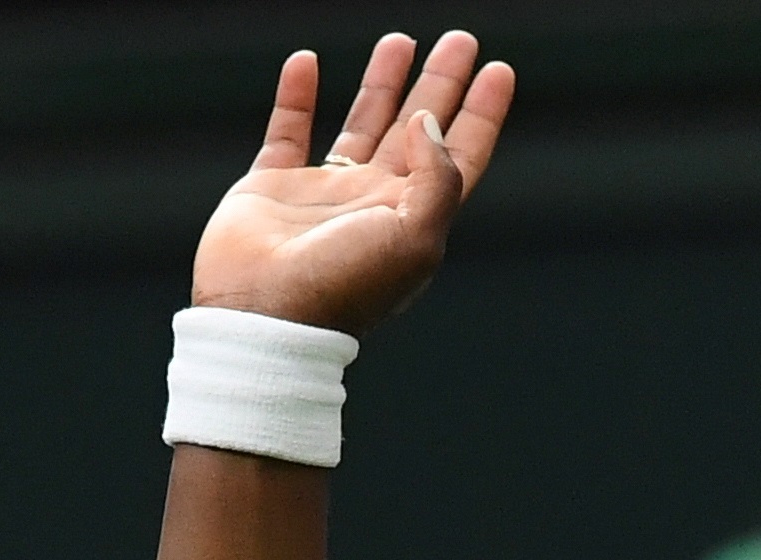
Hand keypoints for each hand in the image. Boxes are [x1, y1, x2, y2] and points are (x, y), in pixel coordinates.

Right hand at [185, 32, 515, 336]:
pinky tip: (307, 62)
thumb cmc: (342, 286)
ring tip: (399, 41)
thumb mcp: (414, 238)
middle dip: (440, 84)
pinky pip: (288, 132)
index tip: (497, 70)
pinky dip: (297, 97)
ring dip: (382, 83)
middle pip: (417, 130)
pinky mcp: (273, 189)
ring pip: (361, 125)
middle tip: (460, 40)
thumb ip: (436, 176)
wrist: (263, 317)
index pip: (458, 157)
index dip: (481, 114)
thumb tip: (428, 121)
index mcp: (413, 220)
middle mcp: (373, 204)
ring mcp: (324, 195)